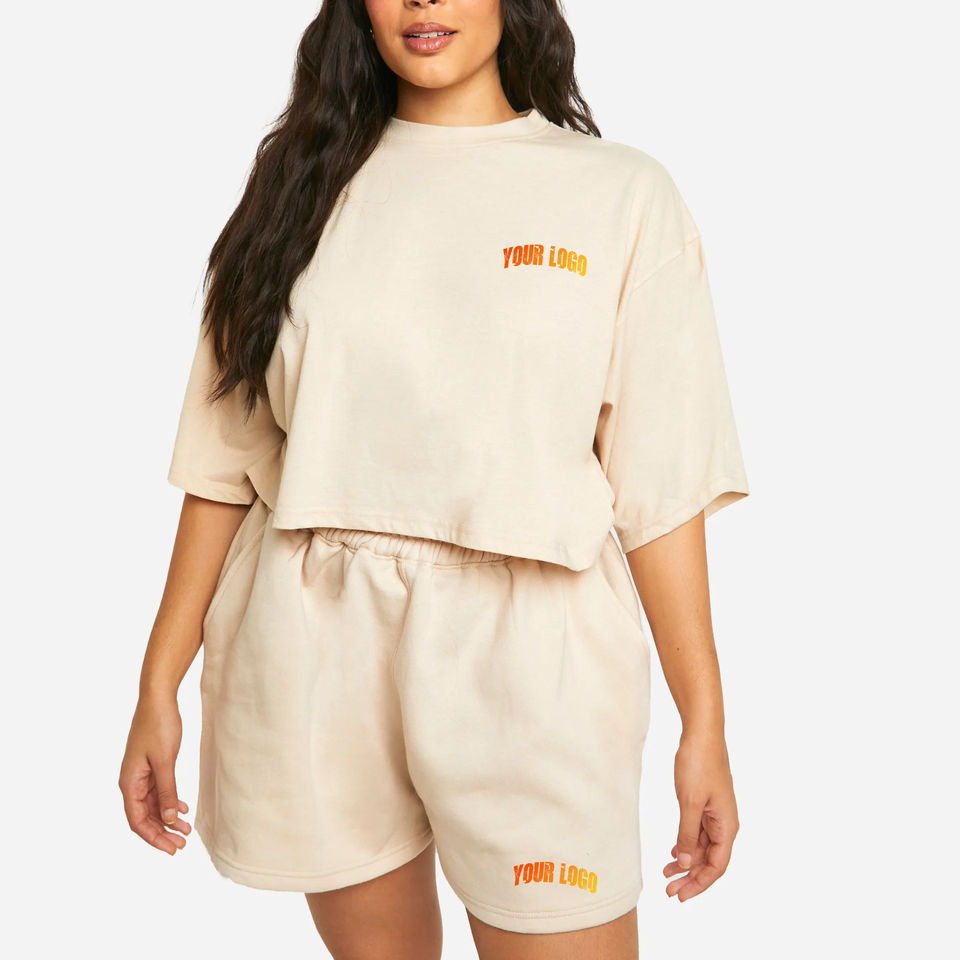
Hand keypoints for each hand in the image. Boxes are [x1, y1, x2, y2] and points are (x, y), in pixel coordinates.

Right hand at [119, 692, 191, 854]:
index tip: (171, 848)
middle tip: (182, 844)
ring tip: (185, 830)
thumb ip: (166, 790)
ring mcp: (142, 774)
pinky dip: (169, 802)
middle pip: (144, 816)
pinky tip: (182, 809)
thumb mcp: (165, 761)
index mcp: (129, 782)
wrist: (158, 699)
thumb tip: (167, 818)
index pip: (137, 820)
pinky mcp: (152, 766)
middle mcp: (132, 781)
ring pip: (152, 805)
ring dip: (167, 819)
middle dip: (162, 832)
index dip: (153, 837)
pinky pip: (158, 791)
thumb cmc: (158, 726)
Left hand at [664, 730, 738, 900]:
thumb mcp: (689, 803)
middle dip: (691, 877)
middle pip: (710, 860)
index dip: (699, 884)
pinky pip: (698, 832)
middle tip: (669, 890)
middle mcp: (725, 823)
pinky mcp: (705, 804)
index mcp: (727, 826)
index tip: (680, 896)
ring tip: (666, 873)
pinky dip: (687, 844)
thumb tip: (687, 864)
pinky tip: (674, 851)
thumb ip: (688, 835)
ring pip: (703, 847)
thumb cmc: (698, 764)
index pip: (717, 866)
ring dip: (687, 862)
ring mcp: (715, 813)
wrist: (701, 734)